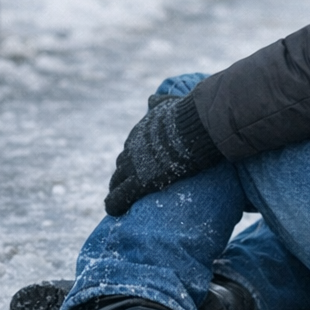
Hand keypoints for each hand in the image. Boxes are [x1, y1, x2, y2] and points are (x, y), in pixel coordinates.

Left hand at [104, 95, 222, 215]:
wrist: (196, 128)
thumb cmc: (189, 116)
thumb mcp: (170, 104)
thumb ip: (160, 102)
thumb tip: (152, 98)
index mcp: (140, 132)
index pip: (131, 149)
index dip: (134, 160)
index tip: (137, 168)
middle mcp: (132, 148)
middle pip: (121, 166)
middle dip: (124, 175)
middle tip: (128, 186)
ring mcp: (134, 165)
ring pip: (117, 181)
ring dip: (118, 190)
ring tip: (120, 201)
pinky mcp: (140, 181)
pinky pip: (120, 196)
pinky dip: (115, 204)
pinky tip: (114, 211)